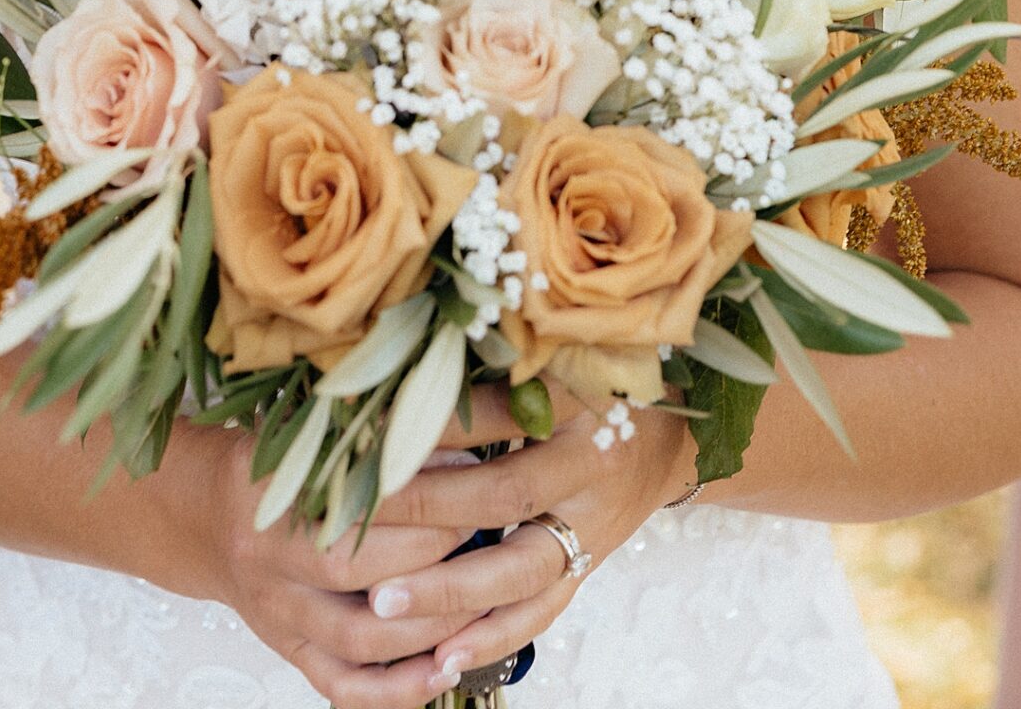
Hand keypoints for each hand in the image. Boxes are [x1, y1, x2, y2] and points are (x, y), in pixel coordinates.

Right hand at [171, 421, 479, 708]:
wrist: (206, 518)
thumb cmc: (274, 466)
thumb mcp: (311, 436)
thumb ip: (372, 441)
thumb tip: (464, 443)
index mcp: (278, 489)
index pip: (361, 493)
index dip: (428, 489)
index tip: (481, 474)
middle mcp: (272, 556)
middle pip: (357, 568)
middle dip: (435, 554)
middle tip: (489, 534)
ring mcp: (280, 612)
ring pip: (359, 637)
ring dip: (429, 625)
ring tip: (485, 603)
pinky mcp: (290, 651)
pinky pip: (344, 686)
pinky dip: (397, 688)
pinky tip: (444, 669)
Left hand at [368, 391, 697, 697]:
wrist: (664, 440)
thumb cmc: (593, 388)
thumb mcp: (549, 363)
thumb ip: (487, 373)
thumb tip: (396, 378)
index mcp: (574, 401)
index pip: (494, 413)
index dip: (432, 425)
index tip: (368, 433)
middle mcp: (588, 465)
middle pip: (504, 494)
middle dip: (426, 510)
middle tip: (356, 523)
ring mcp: (591, 526)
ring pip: (520, 570)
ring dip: (448, 592)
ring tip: (383, 604)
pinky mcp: (587, 568)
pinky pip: (541, 613)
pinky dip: (491, 637)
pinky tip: (444, 658)